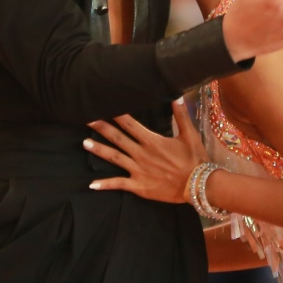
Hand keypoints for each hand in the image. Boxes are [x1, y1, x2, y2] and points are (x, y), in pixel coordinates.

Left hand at [86, 100, 204, 203]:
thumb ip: (180, 115)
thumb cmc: (195, 159)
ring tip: (84, 143)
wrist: (198, 185)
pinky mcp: (139, 186)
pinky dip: (105, 184)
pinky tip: (92, 184)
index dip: (116, 115)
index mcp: (152, 141)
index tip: (104, 106)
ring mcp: (138, 171)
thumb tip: (175, 96)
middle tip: (86, 119)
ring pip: (115, 158)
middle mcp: (142, 154)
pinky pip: (119, 184)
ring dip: (99, 150)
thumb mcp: (190, 135)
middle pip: (118, 138)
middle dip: (101, 128)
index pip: (130, 124)